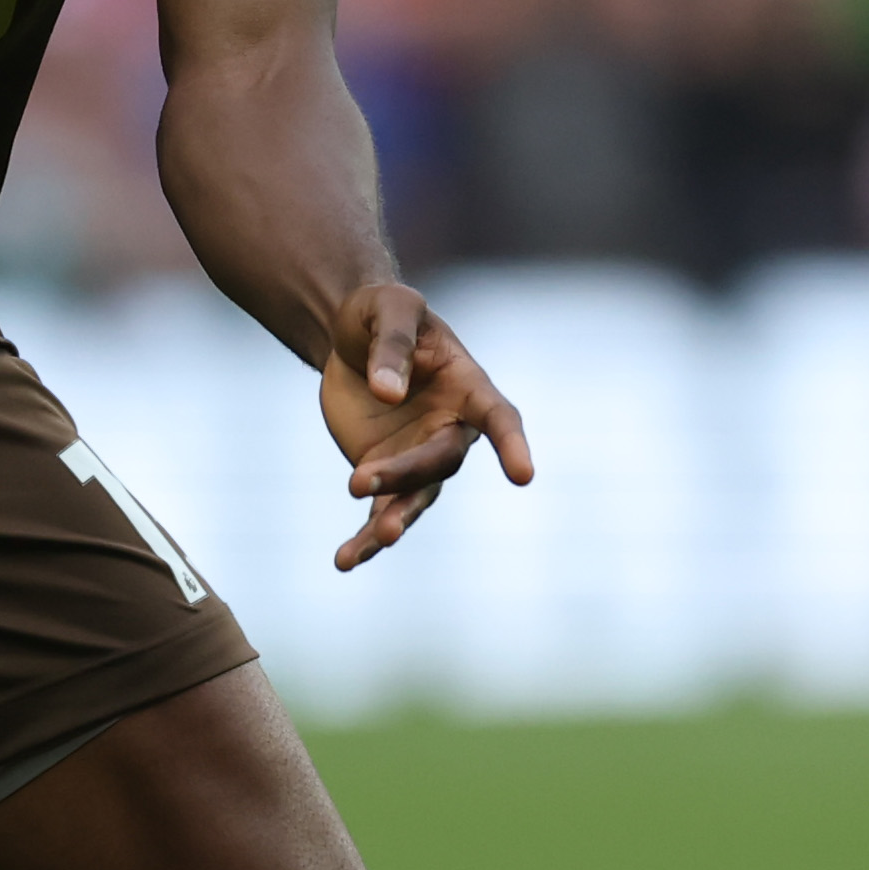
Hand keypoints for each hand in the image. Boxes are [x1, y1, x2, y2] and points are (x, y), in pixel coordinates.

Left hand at [318, 283, 534, 570]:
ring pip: (414, 499)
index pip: (499, 417)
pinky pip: (380, 513)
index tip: (523, 475)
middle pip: (439, 462)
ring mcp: (419, 458)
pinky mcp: (386, 476)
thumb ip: (391, 345)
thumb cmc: (381, 313)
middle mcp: (451, 429)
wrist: (350, 338)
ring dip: (391, 522)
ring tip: (367, 546)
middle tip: (357, 479)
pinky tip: (345, 561)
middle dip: (404, 475)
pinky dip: (365, 540)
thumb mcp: (387, 308)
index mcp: (468, 386)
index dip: (512, 445)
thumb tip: (389, 394)